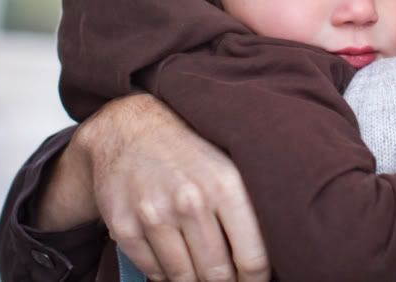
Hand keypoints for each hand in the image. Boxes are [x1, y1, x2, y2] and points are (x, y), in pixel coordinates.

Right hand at [75, 94, 269, 281]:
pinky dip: (166, 274)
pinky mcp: (125, 227)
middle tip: (227, 277)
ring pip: (184, 277)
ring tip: (202, 270)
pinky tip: (175, 258)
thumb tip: (271, 252)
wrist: (130, 129)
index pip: (251, 258)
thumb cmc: (190, 151)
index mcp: (225, 185)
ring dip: (194, 280)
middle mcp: (190, 201)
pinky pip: (154, 271)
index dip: (256, 280)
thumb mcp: (228, 166)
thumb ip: (250, 207)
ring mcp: (154, 215)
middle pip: (217, 274)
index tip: (254, 281)